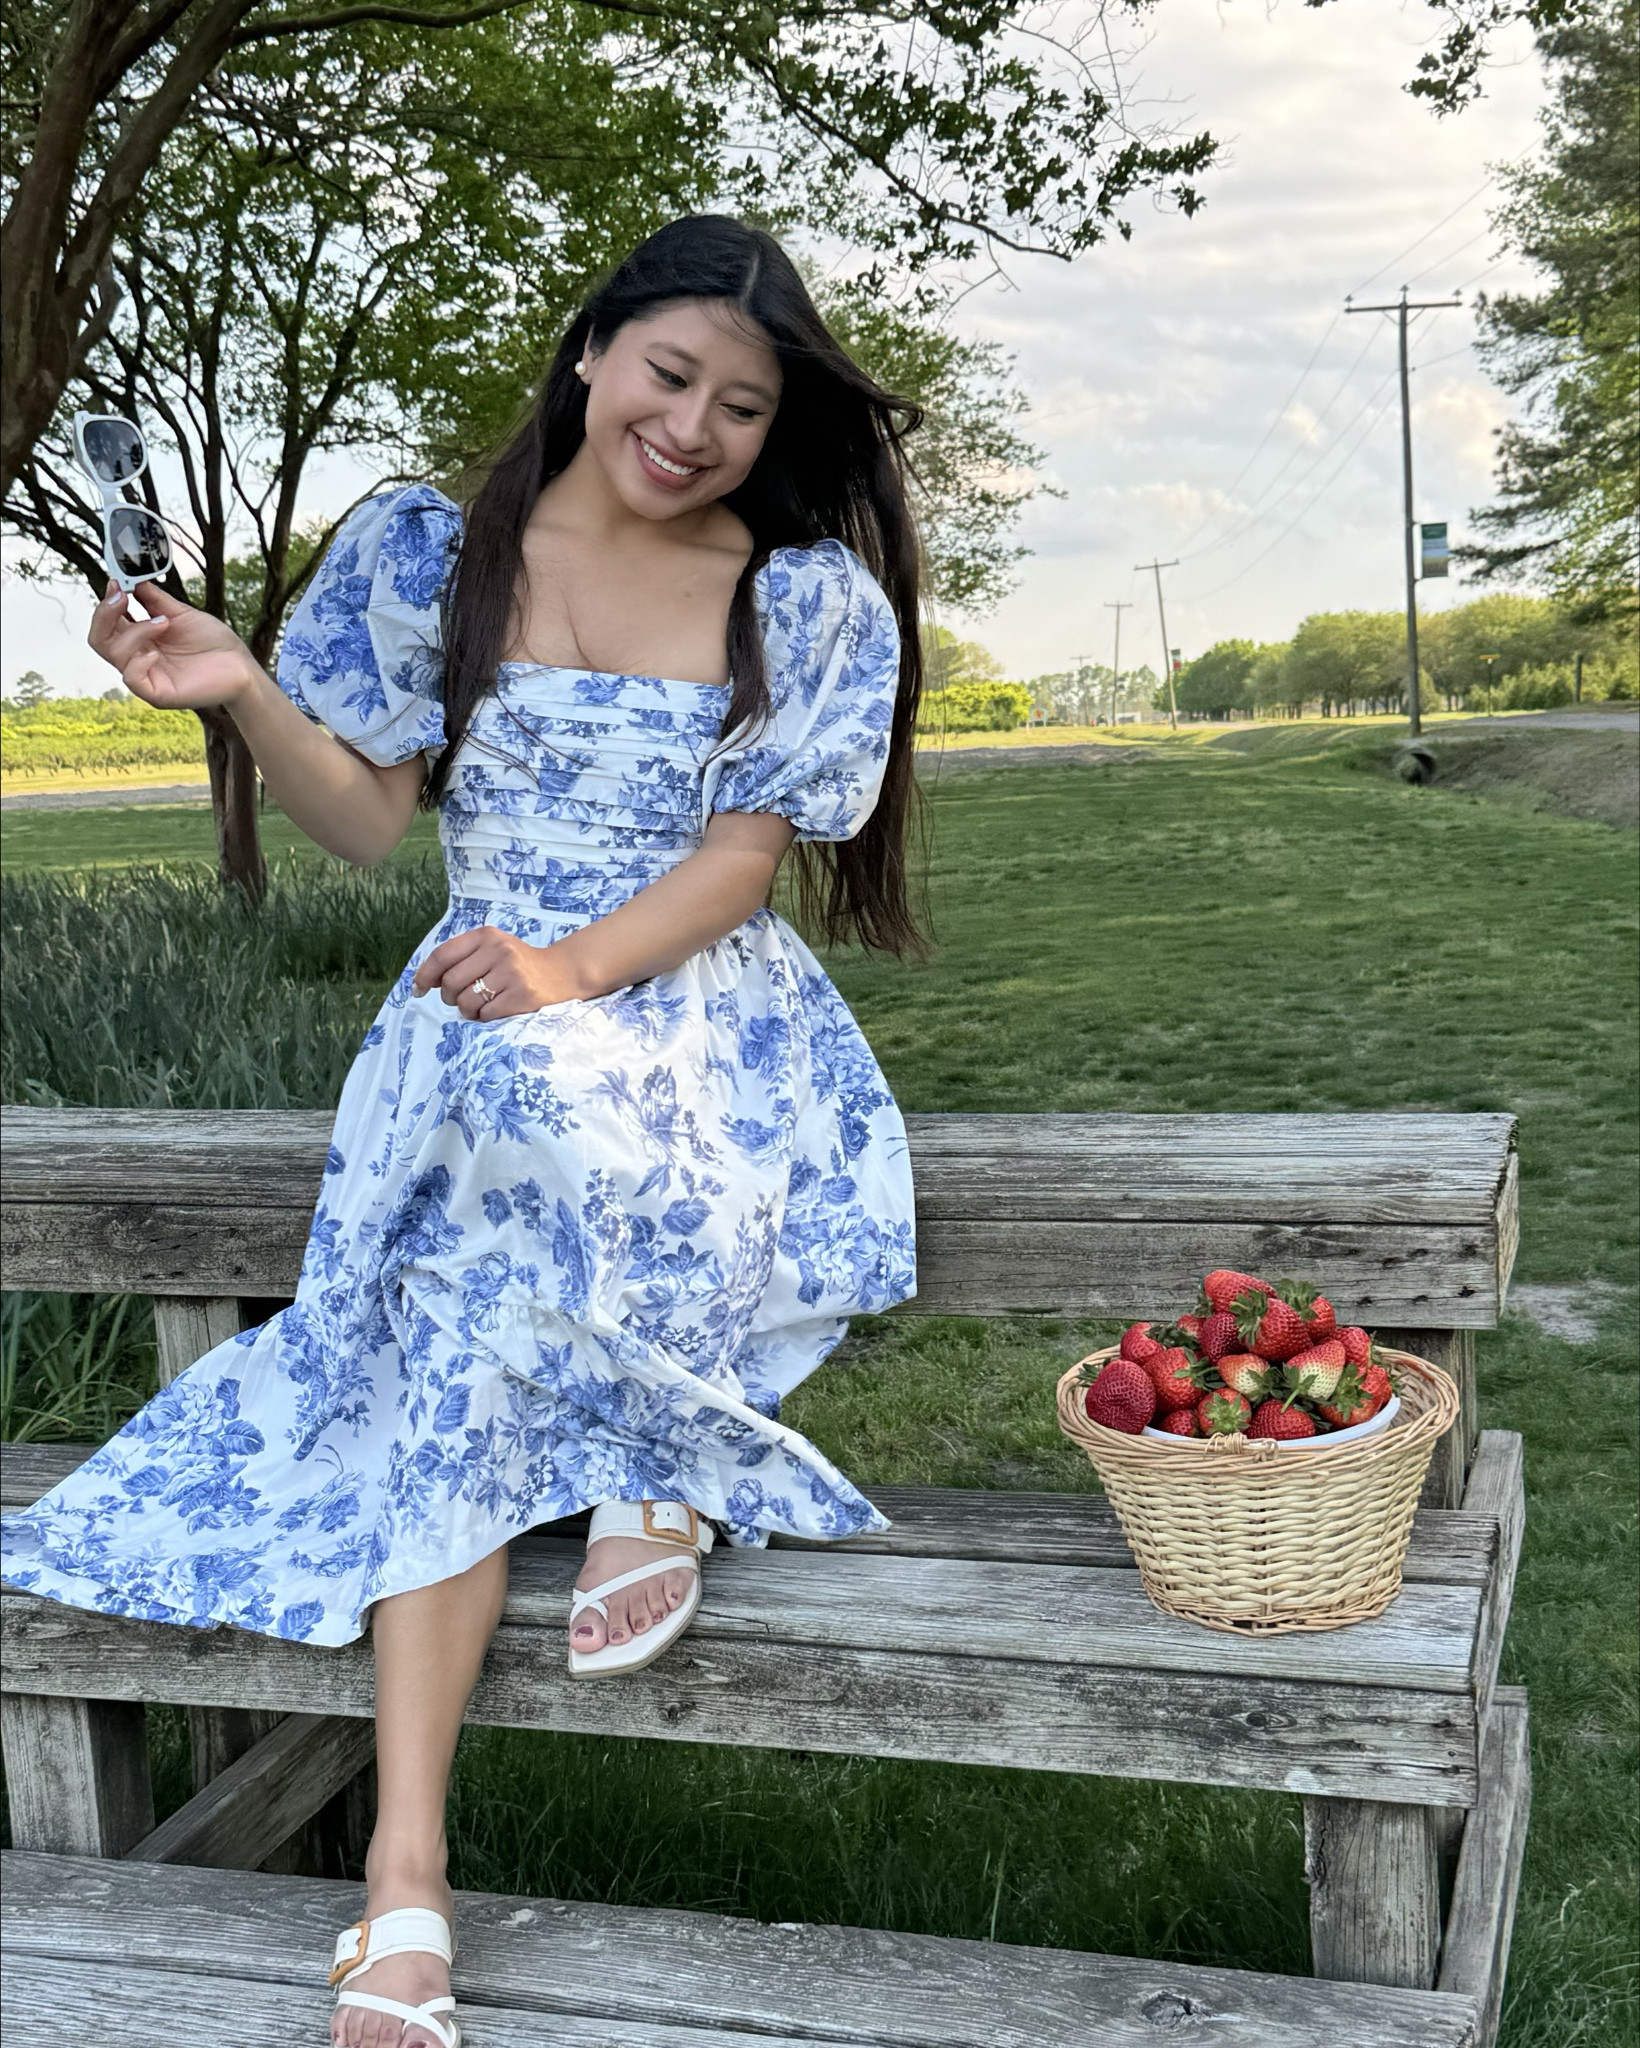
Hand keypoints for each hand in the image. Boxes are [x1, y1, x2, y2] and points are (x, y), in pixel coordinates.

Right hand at [89, 580, 261, 709]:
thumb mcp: (181, 614)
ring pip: (114, 654)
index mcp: (141, 639)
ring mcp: (147, 676)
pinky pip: (132, 680)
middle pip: (100, 639)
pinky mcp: (158, 694)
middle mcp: (138, 657)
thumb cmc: (214, 643)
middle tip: (122, 597)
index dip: (106, 604)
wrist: (241, 667)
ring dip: (135, 632)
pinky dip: (138, 663)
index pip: (108, 623)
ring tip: (163, 623)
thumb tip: (132, 581)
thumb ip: (155, 600)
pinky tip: (155, 653)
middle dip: (105, 614)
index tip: (115, 583)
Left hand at [412, 926, 594, 1018]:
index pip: (443, 955)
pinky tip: (499, 1008)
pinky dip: (487, 1017)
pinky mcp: (523, 996)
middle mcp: (499, 950)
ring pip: (467, 1002)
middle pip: (451, 983)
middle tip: (462, 998)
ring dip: (469, 1010)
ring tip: (483, 1004)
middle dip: (450, 997)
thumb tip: (421, 982)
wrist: (563, 972)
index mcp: (487, 936)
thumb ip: (461, 958)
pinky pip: (486, 1015)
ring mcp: (512, 973)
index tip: (419, 989)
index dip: (425, 974)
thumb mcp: (492, 948)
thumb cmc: (519, 964)